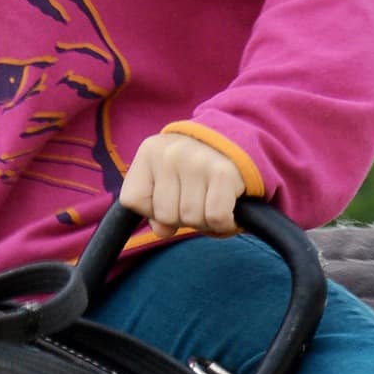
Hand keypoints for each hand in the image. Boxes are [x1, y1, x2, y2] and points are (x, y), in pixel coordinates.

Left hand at [120, 131, 246, 236]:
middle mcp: (170, 153)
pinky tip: (228, 210)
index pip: (133, 201)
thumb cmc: (197, 169)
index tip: (171, 197)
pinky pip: (216, 218)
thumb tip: (162, 231)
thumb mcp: (168, 179)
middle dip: (182, 218)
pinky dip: (224, 224)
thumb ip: (155, 207)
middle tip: (197, 200)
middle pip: (165, 215)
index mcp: (150, 152)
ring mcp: (196, 162)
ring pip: (191, 219)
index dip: (151, 210)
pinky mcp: (223, 173)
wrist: (241, 143)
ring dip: (204, 221)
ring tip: (212, 201)